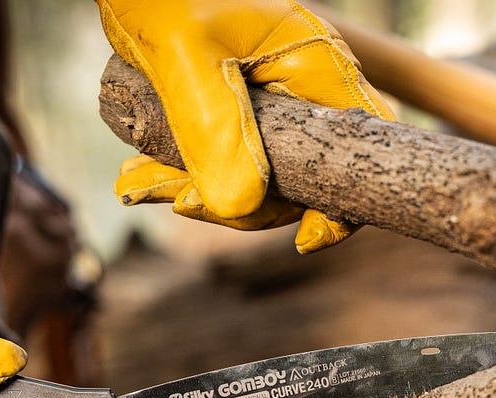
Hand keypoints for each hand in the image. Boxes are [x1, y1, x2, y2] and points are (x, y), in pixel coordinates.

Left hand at [96, 0, 395, 252]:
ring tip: (135, 183)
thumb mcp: (183, 57)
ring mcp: (269, 97)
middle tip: (170, 199)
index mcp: (316, 65)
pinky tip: (138, 175)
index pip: (360, 146)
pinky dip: (182, 171)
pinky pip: (221, 155)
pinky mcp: (234, 103)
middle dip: (235, 201)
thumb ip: (213, 127)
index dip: (343, 204)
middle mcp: (302, 85)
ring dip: (194, 188)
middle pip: (297, 176)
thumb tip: (241, 207)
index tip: (304, 241)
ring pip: (251, 172)